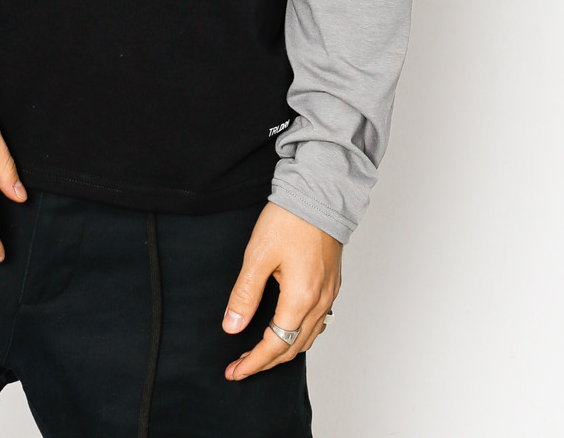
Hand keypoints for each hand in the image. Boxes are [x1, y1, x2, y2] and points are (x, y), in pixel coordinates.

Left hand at [221, 201, 341, 379]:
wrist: (319, 193)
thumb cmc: (289, 219)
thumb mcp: (258, 255)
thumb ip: (245, 294)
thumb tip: (232, 327)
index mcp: (301, 298)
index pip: (276, 345)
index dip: (254, 362)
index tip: (234, 372)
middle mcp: (320, 302)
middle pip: (293, 347)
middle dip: (266, 361)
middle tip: (241, 366)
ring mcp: (329, 293)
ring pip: (308, 337)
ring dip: (284, 349)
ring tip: (260, 353)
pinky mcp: (332, 283)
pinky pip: (318, 321)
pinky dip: (299, 334)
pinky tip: (287, 328)